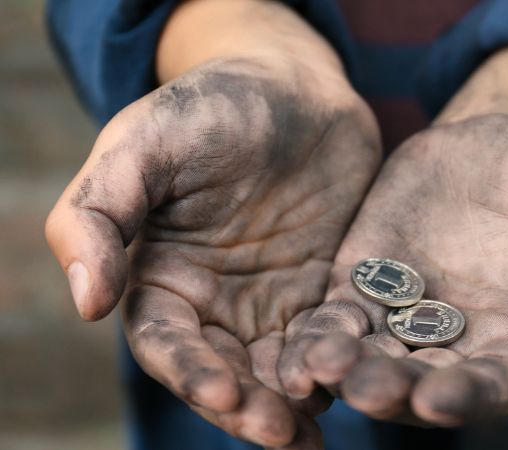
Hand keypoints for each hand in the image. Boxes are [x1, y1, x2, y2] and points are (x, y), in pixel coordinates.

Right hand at [45, 57, 379, 445]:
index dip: (191, 372)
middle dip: (248, 407)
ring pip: (278, 368)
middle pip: (226, 371)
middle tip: (283, 434)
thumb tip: (86, 304)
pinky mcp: (325, 289)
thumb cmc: (208, 105)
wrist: (292, 84)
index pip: (168, 343)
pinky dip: (338, 366)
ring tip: (315, 435)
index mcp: (162, 277)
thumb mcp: (142, 145)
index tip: (223, 393)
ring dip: (293, 404)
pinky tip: (355, 385)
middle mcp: (215, 301)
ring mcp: (273, 299)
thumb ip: (99, 215)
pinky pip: (330, 338)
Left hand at [278, 114, 507, 425]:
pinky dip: (316, 337)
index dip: (475, 393)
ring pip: (374, 358)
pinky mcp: (363, 290)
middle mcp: (464, 346)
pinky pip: (336, 322)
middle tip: (369, 389)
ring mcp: (408, 322)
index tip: (441, 398)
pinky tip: (292, 348)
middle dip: (398, 389)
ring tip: (319, 368)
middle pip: (428, 382)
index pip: (503, 382)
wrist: (498, 147)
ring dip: (346, 369)